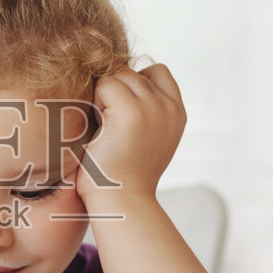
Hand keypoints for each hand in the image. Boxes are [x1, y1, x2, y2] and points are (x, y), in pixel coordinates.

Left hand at [75, 63, 185, 210]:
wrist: (120, 200)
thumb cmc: (124, 174)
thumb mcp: (149, 137)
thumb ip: (149, 108)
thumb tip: (127, 76)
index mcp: (178, 113)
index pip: (158, 71)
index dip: (134, 84)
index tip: (122, 113)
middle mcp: (169, 107)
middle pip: (132, 73)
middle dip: (115, 93)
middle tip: (109, 128)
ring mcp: (152, 107)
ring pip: (118, 75)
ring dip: (104, 97)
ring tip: (105, 128)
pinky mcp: (131, 110)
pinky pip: (105, 85)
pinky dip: (95, 102)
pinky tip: (99, 128)